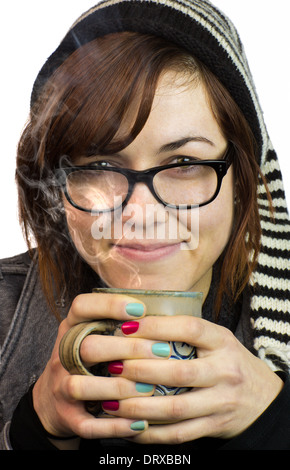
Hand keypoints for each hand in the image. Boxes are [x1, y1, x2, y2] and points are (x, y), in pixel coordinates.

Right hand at [32, 293, 161, 444]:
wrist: (53, 399)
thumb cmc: (87, 361)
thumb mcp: (93, 334)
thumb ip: (118, 324)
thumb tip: (166, 316)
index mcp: (71, 328)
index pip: (81, 306)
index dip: (109, 305)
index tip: (140, 309)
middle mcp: (62, 354)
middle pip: (88, 346)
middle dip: (127, 348)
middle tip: (162, 350)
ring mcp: (61, 386)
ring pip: (82, 386)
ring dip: (119, 387)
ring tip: (150, 388)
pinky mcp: (67, 416)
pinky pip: (88, 424)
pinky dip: (114, 425)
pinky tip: (139, 423)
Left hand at [97, 315, 283, 443]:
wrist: (262, 398)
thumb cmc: (229, 362)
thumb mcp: (217, 339)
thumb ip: (186, 333)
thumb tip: (138, 322)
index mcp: (222, 342)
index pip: (190, 329)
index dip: (157, 327)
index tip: (127, 327)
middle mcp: (225, 371)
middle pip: (178, 371)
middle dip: (140, 370)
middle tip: (112, 366)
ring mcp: (221, 401)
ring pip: (175, 407)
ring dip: (139, 406)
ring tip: (112, 402)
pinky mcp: (215, 426)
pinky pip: (179, 433)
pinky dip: (151, 433)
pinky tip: (130, 427)